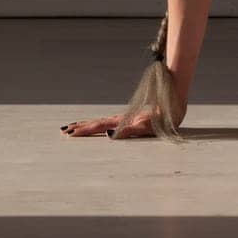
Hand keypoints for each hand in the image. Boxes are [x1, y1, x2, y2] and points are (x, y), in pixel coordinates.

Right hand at [59, 107, 178, 139]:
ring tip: (73, 126)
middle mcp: (121, 119)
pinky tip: (99, 125)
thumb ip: (127, 130)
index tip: (68, 133)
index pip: (97, 126)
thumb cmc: (163, 118)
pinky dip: (99, 123)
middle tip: (63, 130)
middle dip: (80, 127)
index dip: (83, 130)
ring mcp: (125, 118)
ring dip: (87, 124)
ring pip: (101, 121)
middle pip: (96, 122)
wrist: (174, 103)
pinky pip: (109, 122)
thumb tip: (107, 134)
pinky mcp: (131, 118)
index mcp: (122, 121)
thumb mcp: (146, 126)